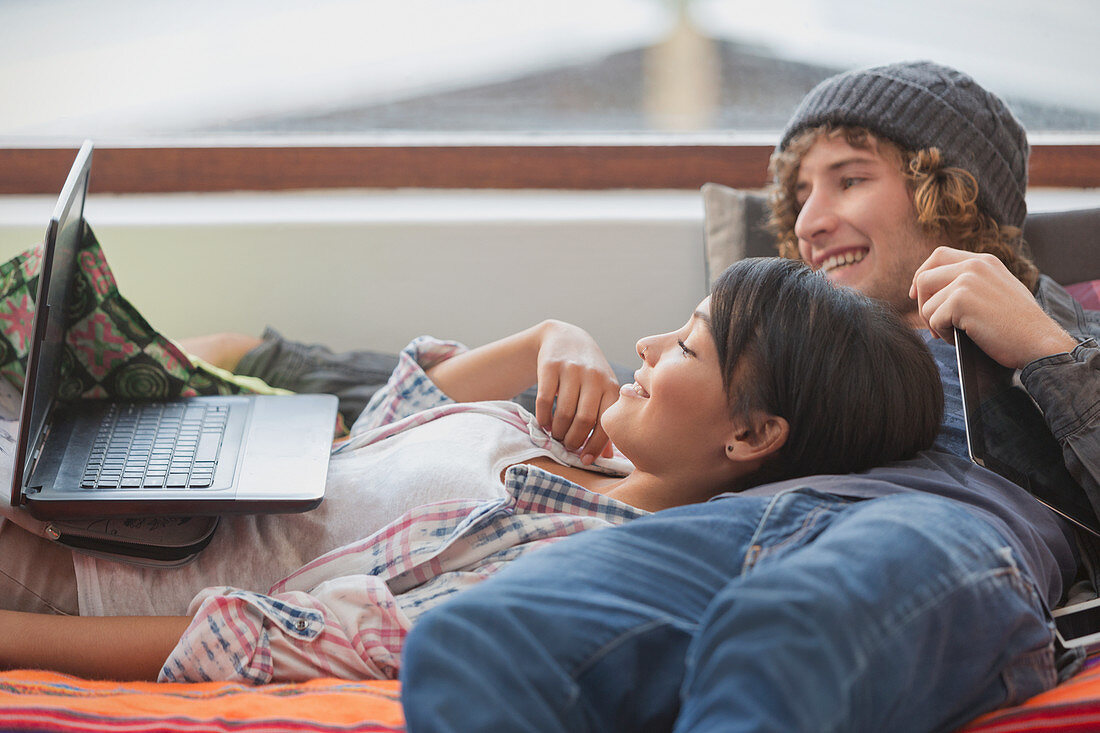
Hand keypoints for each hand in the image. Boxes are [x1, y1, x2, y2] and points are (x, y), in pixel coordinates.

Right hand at [534, 320, 619, 462]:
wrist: (566, 338)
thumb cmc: (588, 373)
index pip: (606, 423)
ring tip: (556, 436)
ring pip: (564, 412)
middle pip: (584, 420)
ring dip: (558, 431)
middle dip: (573, 440)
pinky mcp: (551, 366)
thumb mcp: (602, 391)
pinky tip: (544, 424)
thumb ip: (605, 420)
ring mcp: (572, 370)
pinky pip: (544, 400)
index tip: (585, 460)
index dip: (595, 446)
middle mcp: (594, 377)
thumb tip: (605, 457)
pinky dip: (543, 418)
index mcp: (611, 387)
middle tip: (567, 447)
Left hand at [909, 247, 1076, 368]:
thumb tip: (935, 291)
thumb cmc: (1019, 325)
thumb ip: (973, 283)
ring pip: (927, 303)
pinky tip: (962, 338)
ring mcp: (966, 281)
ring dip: (935, 323)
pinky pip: (933, 319)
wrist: (1039, 342)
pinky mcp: (960, 300)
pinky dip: (943, 334)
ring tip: (956, 333)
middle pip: (925, 277)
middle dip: (922, 303)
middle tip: (933, 324)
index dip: (922, 274)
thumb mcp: (998, 290)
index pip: (938, 255)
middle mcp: (974, 265)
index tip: (917, 295)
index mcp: (984, 260)